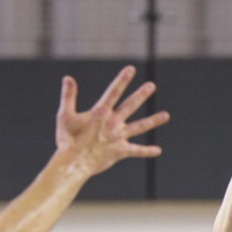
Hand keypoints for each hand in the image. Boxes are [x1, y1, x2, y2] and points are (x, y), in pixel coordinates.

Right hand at [54, 67, 168, 172]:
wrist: (74, 163)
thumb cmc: (68, 140)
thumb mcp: (65, 115)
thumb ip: (68, 96)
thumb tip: (68, 78)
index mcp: (100, 112)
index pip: (113, 92)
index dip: (122, 80)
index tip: (131, 69)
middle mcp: (112, 123)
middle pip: (130, 105)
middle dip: (141, 95)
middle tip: (151, 85)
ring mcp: (118, 137)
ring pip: (139, 127)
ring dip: (153, 121)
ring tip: (166, 116)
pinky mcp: (120, 151)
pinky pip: (136, 151)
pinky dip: (147, 151)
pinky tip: (158, 151)